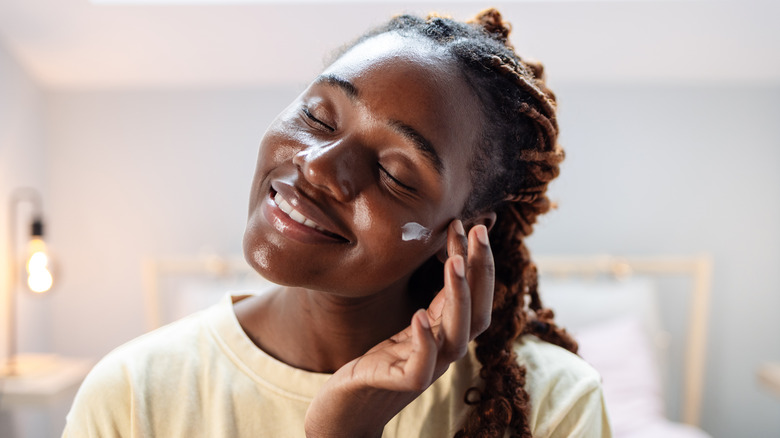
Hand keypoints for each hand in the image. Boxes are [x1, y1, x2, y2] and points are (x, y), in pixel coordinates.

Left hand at [304, 220, 494, 437]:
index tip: (474, 224)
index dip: (478, 261)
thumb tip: (448, 253)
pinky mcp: (401, 385)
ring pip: (456, 338)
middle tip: (479, 230)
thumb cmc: (379, 363)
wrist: (349, 408)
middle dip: (481, 272)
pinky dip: (423, 341)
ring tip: (454, 263)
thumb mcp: (411, 324)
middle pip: (477, 313)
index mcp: (446, 333)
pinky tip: (419, 315)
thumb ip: (433, 299)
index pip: (474, 295)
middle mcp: (444, 351)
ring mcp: (426, 370)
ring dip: (459, 299)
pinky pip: (420, 367)